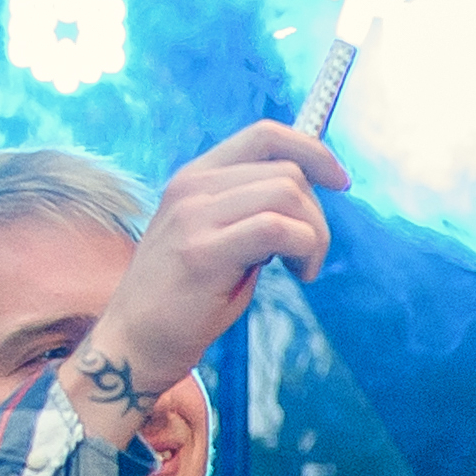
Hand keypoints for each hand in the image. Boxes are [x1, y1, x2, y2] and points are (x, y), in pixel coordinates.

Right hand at [80, 122, 347, 418]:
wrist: (136, 341)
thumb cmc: (186, 297)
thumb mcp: (219, 237)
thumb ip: (253, 209)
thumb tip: (309, 194)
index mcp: (196, 177)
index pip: (264, 135)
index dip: (313, 151)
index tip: (340, 181)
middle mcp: (192, 186)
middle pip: (287, 170)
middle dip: (318, 213)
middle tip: (310, 254)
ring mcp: (194, 216)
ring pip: (288, 194)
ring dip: (315, 234)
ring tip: (304, 267)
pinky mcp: (202, 251)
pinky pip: (277, 228)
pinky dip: (305, 249)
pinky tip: (299, 274)